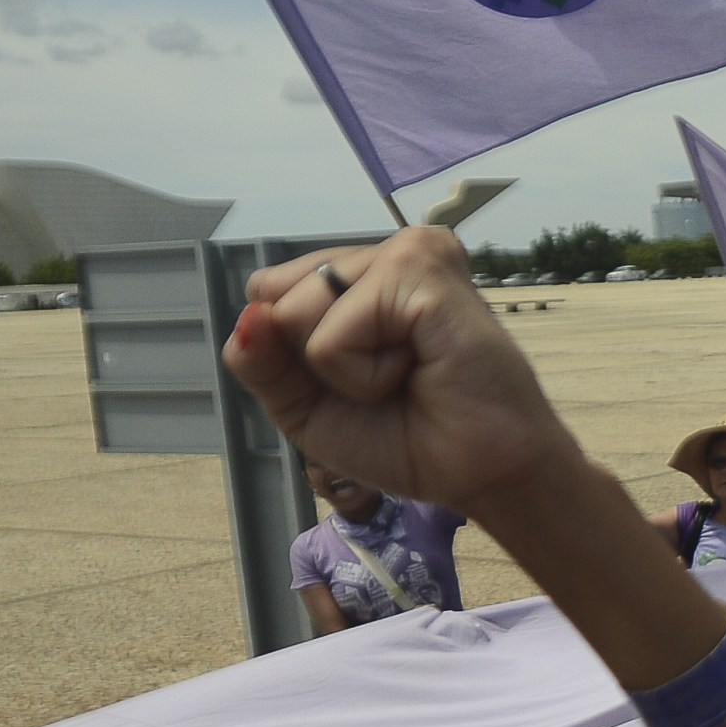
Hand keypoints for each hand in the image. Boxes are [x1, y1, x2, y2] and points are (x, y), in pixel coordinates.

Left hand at [226, 230, 568, 521]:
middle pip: (273, 294)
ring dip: (343, 372)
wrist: (479, 473)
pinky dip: (362, 373)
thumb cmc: (409, 439)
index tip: (359, 383)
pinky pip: (332, 332)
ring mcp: (403, 253)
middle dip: (312, 360)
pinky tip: (418, 368)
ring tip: (408, 374)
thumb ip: (262, 363)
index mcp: (359, 278)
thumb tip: (246, 316)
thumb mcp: (307, 407)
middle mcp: (380, 255)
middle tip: (389, 381)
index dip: (291, 354)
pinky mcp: (419, 266)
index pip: (269, 291)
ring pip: (296, 309)